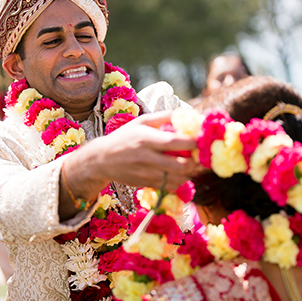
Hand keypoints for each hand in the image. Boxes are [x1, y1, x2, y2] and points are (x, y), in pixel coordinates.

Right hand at [66, 110, 199, 195]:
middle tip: (197, 155)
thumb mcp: (142, 121)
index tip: (200, 140)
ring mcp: (145, 174)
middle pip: (179, 165)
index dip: (192, 143)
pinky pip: (170, 187)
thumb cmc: (125, 137)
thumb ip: (165, 117)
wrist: (101, 159)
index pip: (174, 142)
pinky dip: (179, 180)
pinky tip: (179, 172)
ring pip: (177, 179)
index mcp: (145, 139)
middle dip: (194, 162)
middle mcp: (145, 158)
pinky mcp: (145, 184)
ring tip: (189, 163)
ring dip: (189, 173)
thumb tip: (188, 114)